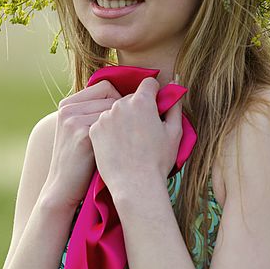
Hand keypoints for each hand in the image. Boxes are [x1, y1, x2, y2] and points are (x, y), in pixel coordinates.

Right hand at [43, 80, 121, 208]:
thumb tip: (125, 97)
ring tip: (127, 141)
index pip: (106, 87)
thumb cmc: (78, 161)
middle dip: (126, 112)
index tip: (126, 118)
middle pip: (114, 97)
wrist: (61, 189)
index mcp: (67, 104)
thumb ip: (92, 112)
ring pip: (117, 111)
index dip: (121, 100)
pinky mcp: (84, 135)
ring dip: (126, 124)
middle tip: (130, 131)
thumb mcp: (77, 131)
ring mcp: (74, 121)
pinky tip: (123, 149)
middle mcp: (69, 109)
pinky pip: (115, 126)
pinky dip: (123, 136)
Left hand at [88, 77, 182, 201]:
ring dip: (123, 119)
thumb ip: (175, 105)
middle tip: (144, 131)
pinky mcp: (94, 130)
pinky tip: (118, 147)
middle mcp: (120, 104)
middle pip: (131, 98)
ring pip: (116, 110)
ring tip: (130, 142)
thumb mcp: (175, 132)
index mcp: (142, 101)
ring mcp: (105, 117)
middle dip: (138, 108)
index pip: (148, 83)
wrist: (135, 185)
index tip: (155, 107)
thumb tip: (175, 84)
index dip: (155, 93)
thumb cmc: (158, 161)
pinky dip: (110, 131)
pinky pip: (104, 123)